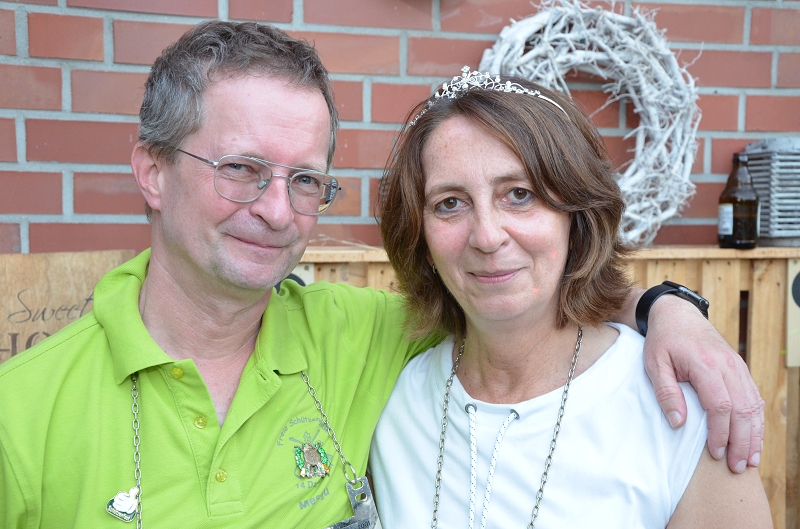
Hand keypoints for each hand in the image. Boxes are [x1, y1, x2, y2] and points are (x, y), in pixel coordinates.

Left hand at [642, 294, 764, 473]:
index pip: (720, 405)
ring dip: (753, 435)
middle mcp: (728, 365)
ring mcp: (738, 366)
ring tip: (750, 460)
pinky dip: (756, 420)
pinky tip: (754, 438)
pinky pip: (754, 397)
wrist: (677, 314)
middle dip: (742, 441)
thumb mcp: (654, 364)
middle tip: (737, 467)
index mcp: (706, 364)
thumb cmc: (663, 340)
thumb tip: (678, 423)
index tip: (715, 453)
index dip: (720, 433)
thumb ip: (666, 393)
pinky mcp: (740, 369)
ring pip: (753, 405)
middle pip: (743, 409)